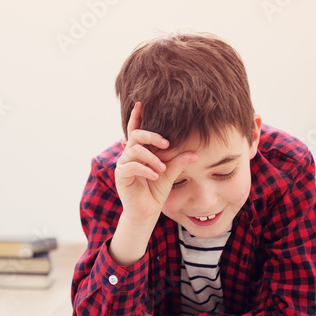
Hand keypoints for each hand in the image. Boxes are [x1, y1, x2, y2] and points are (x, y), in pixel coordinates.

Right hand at [114, 102, 196, 224]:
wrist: (146, 212)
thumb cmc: (156, 192)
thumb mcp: (170, 174)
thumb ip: (178, 162)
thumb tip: (195, 153)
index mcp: (140, 151)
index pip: (136, 130)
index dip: (136, 116)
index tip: (140, 103)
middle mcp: (129, 155)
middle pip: (136, 135)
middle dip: (151, 135)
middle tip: (166, 143)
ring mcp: (123, 164)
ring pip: (134, 149)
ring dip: (151, 158)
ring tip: (162, 169)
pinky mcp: (121, 175)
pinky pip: (131, 165)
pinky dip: (145, 169)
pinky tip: (155, 176)